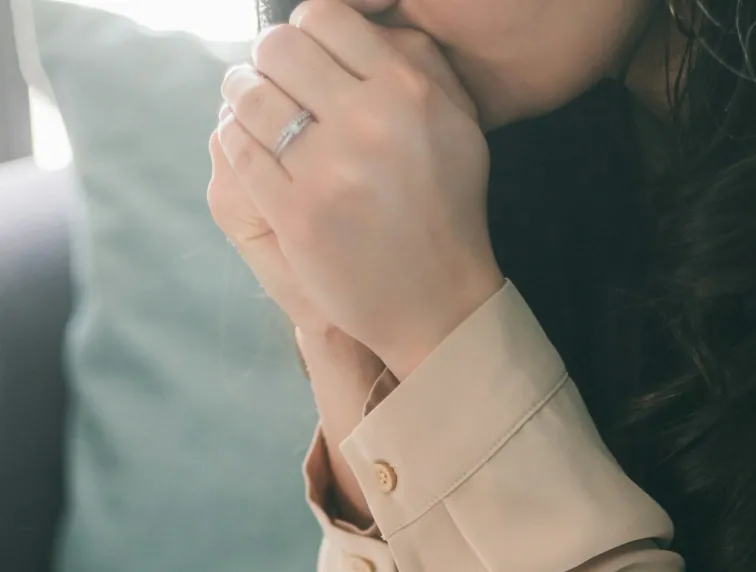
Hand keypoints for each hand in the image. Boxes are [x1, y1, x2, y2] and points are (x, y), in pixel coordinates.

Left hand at [215, 0, 504, 378]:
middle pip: (279, 49)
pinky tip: (253, 147)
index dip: (304, 30)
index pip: (325, 18)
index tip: (305, 57)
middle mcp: (368, 122)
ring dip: (243, 94)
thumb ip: (419, 64)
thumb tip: (366, 21)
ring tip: (253, 106)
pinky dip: (237, 139)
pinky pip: (239, 149)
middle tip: (272, 79)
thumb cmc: (447, 208)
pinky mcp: (296, 214)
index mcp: (409, 93)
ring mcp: (328, 171)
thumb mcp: (459, 127)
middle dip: (267, 59)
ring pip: (249, 95)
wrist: (438, 301)